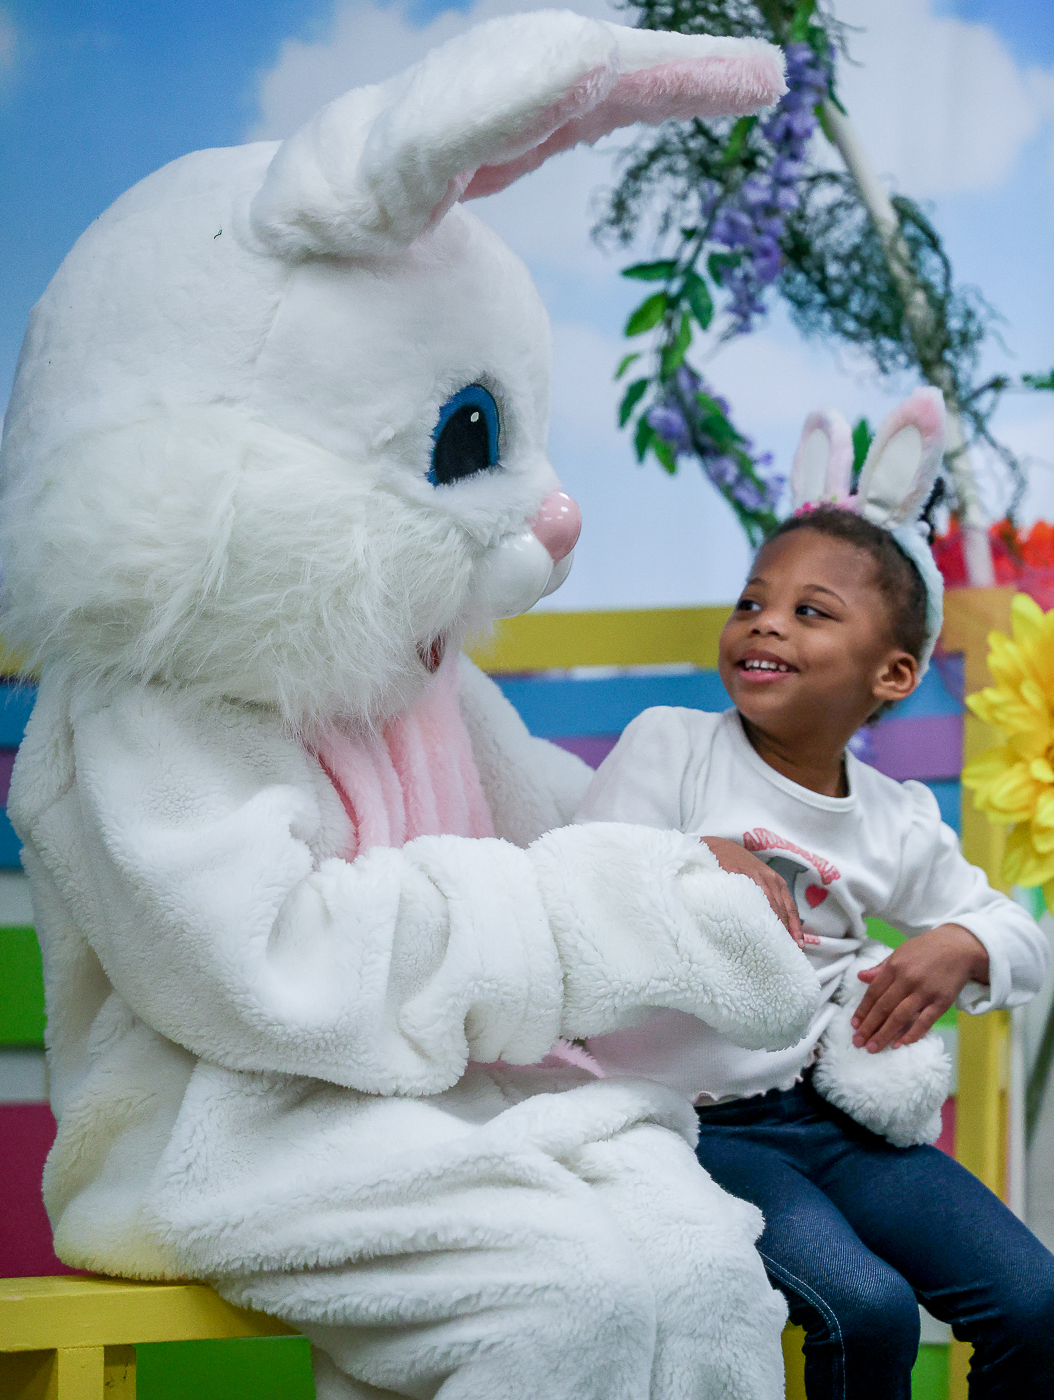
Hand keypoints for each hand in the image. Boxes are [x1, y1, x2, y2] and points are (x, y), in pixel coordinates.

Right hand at [700, 837, 818, 949]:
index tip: (799, 945)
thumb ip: (767, 897)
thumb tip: (776, 925)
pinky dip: (751, 912)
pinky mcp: (736, 875)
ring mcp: (752, 877)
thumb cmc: (738, 866)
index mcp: (776, 881)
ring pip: (767, 905)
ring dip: (770, 925)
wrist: (717, 847)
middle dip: (784, 931)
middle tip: (785, 951)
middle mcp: (768, 879)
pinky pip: (747, 897)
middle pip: (780, 910)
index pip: (790, 908)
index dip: (794, 927)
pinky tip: (751, 925)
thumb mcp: (757, 879)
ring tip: (771, 945)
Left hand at [852, 923, 989, 1052]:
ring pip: (900, 1017)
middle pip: (884, 1007)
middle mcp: (908, 980)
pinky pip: (924, 1022)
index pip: (874, 993)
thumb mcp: (900, 952)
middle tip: (858, 1042)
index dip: (862, 1010)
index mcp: (895, 967)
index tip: (854, 1025)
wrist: (959, 946)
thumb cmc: (926, 949)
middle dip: (869, 1027)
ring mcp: (925, 992)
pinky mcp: (942, 1002)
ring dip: (885, 1034)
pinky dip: (911, 1034)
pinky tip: (899, 1044)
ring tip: (873, 1048)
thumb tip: (861, 977)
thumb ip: (881, 968)